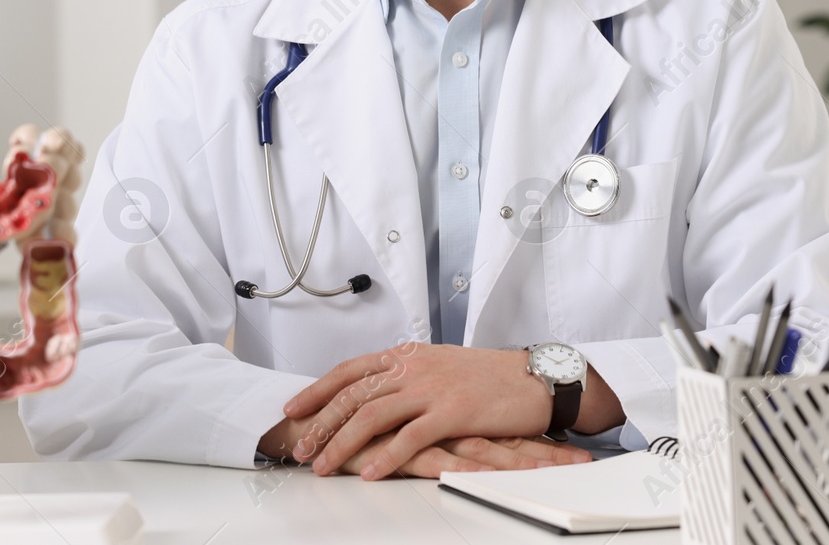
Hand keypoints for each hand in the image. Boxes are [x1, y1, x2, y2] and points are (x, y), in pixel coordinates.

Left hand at [281, 344, 552, 477]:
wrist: (534, 377)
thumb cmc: (490, 376)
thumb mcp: (440, 366)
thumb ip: (407, 376)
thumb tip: (376, 391)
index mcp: (408, 355)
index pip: (351, 370)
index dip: (319, 390)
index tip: (293, 408)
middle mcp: (414, 367)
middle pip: (355, 394)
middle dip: (321, 423)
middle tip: (300, 447)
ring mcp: (433, 388)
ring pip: (374, 415)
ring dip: (343, 444)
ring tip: (323, 466)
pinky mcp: (454, 412)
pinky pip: (412, 437)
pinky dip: (388, 457)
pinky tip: (371, 473)